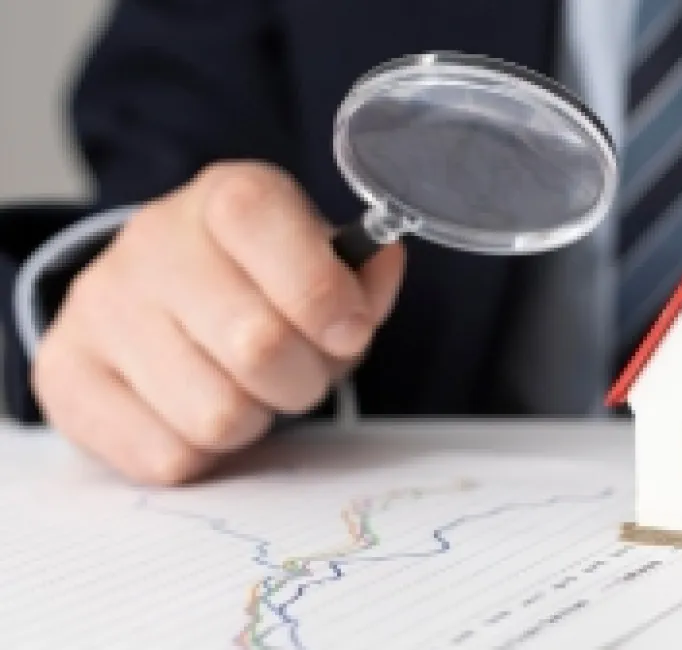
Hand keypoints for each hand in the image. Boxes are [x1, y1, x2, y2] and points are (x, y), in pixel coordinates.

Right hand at [32, 162, 404, 484]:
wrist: (159, 303)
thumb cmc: (263, 289)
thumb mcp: (324, 269)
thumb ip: (362, 280)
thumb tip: (381, 265)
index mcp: (227, 199)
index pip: (262, 222)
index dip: (323, 294)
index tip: (348, 331)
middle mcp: (152, 242)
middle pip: (257, 345)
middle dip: (303, 380)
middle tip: (299, 374)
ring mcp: (100, 308)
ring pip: (215, 415)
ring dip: (252, 420)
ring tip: (245, 390)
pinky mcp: (67, 375)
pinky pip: (167, 456)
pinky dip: (203, 454)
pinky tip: (196, 412)